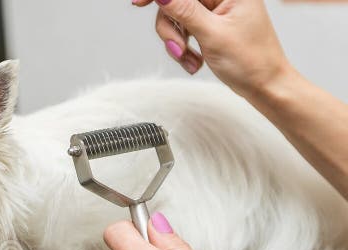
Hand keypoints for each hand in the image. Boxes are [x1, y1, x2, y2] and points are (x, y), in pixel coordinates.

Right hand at [133, 0, 290, 96]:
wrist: (265, 86)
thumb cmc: (252, 61)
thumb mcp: (213, 35)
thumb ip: (185, 11)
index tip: (139, 3)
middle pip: (177, 2)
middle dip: (172, 28)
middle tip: (178, 49)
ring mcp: (216, 10)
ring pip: (177, 17)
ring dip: (177, 42)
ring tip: (189, 60)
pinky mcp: (210, 24)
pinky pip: (184, 29)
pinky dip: (184, 47)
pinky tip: (194, 61)